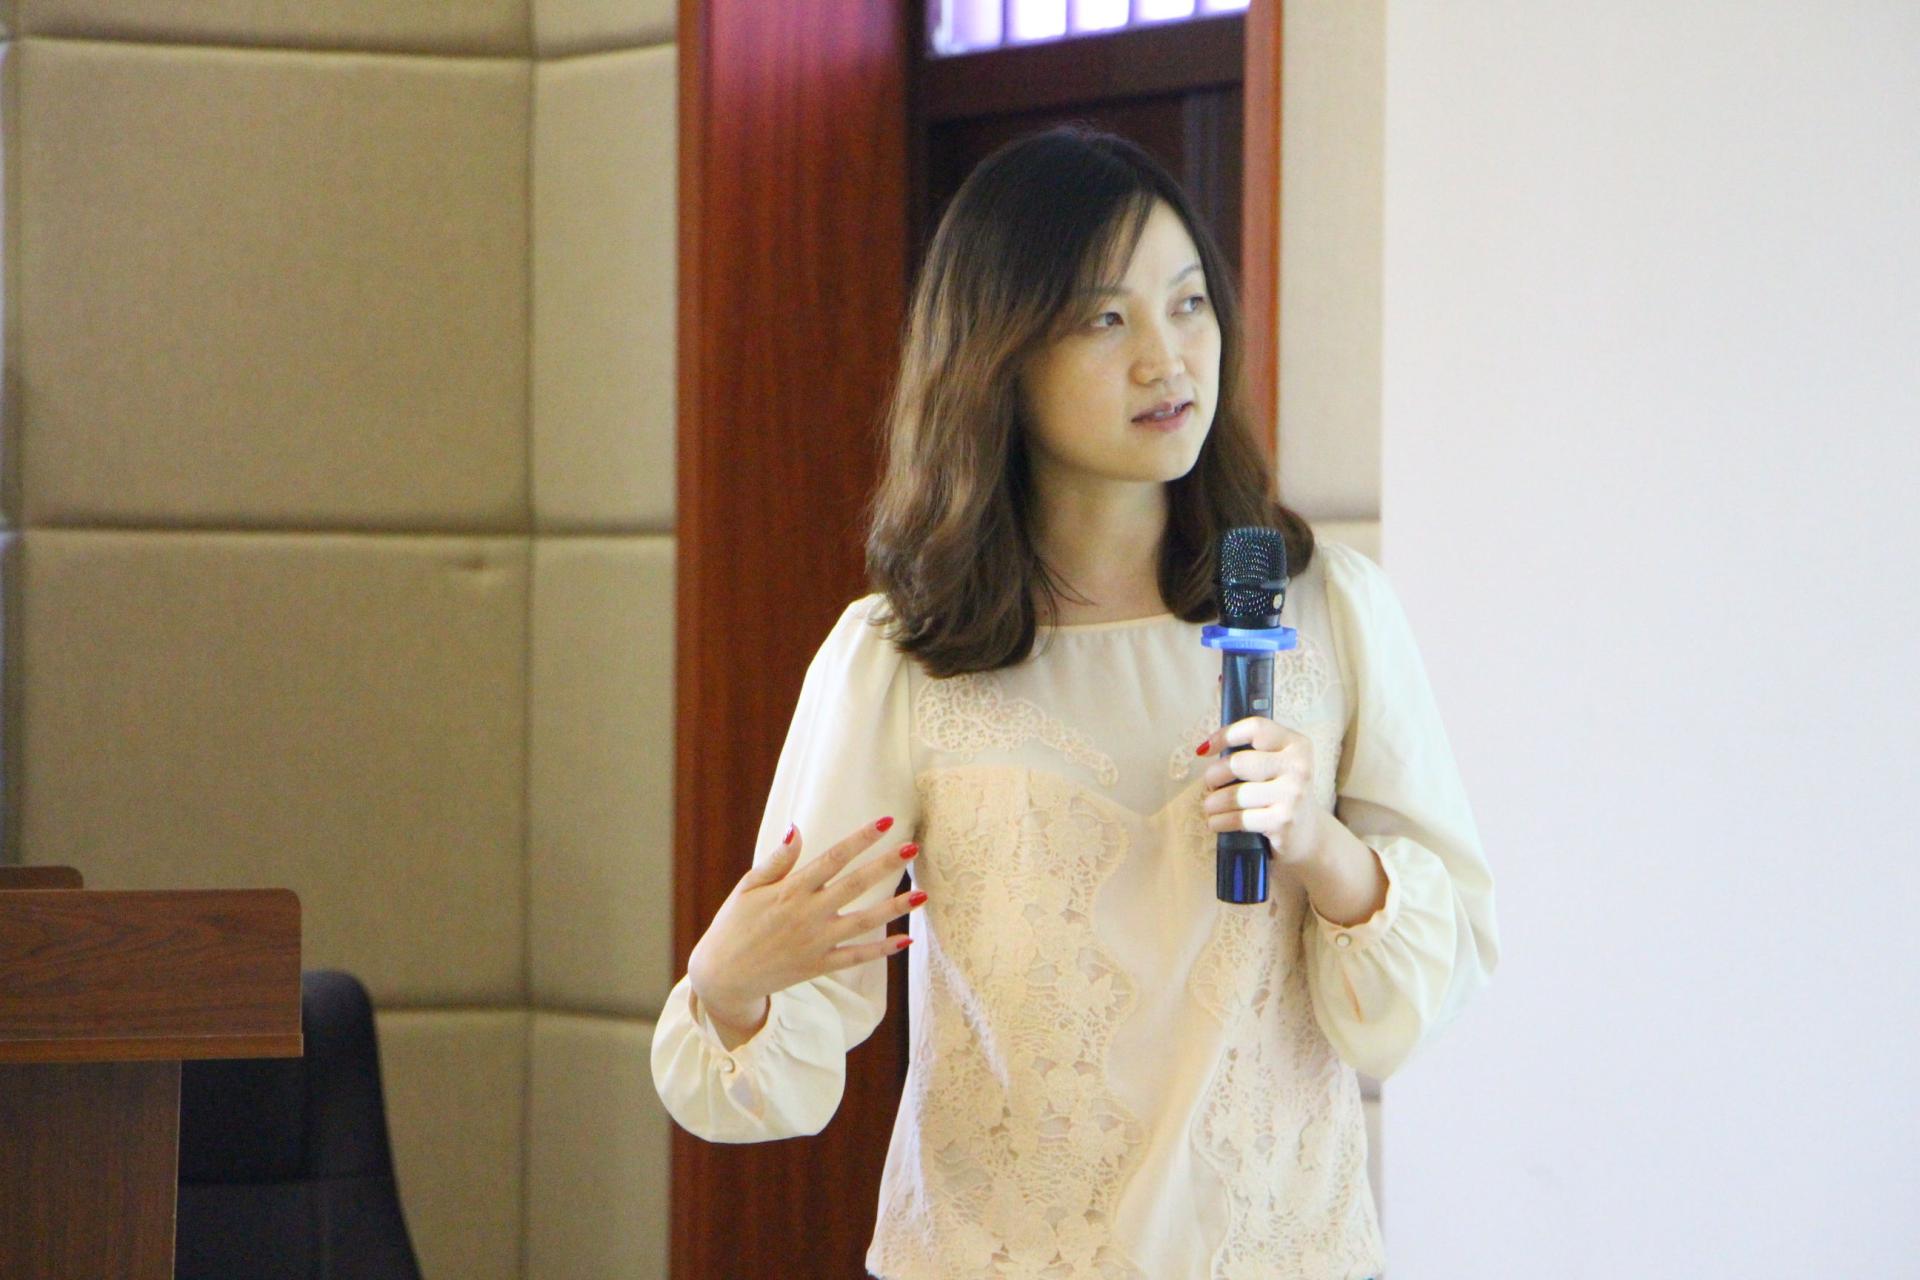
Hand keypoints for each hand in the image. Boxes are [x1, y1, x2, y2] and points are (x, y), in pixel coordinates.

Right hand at [687, 817, 923, 1041]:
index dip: (860, 838)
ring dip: (895, 907)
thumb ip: (777, 860)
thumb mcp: (748, 888)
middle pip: (855, 884)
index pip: (833, 857)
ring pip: (864, 922)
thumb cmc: (733, 925)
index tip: (885, 822)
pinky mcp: (819, 965)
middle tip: (913, 848)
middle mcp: (807, 914)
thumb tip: (797, 828)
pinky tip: (906, 940)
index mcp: (790, 890)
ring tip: (923, 894)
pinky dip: (882, 950)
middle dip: (885, 865)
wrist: (722, 976)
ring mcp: (816, 942)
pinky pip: (856, 957)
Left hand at [1196, 716, 1324, 868]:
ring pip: (1234, 794)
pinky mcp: (1283, 821)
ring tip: (1211, 806)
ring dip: (1212, 803)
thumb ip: (1251, 750)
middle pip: (1238, 762)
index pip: (1255, 728)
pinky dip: (1219, 822)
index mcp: (1297, 745)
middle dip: (1214, 775)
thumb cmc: (1281, 793)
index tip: (1206, 750)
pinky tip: (1217, 822)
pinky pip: (1237, 819)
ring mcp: (1292, 795)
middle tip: (1210, 785)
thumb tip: (1205, 748)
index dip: (1225, 735)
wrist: (1308, 834)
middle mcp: (1298, 767)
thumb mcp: (1277, 765)